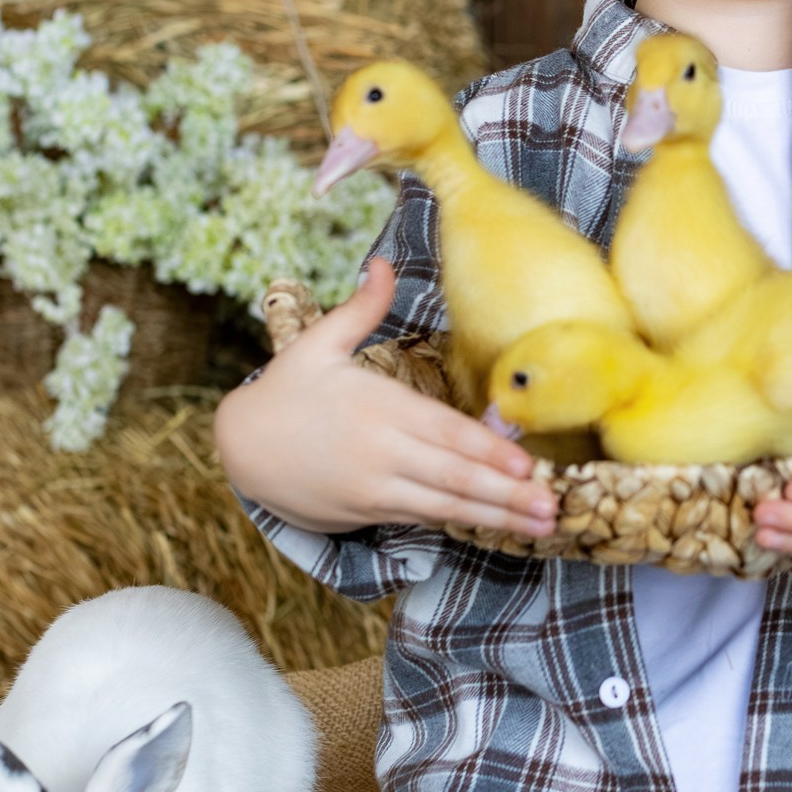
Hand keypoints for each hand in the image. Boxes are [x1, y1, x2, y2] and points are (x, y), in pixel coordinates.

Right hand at [214, 259, 557, 540]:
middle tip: (552, 506)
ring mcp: (374, 487)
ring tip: (540, 526)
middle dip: (506, 492)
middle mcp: (380, 450)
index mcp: (376, 405)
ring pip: (444, 505)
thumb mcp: (318, 343)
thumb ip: (361, 309)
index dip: (488, 450)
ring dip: (496, 516)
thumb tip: (382, 263)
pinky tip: (498, 528)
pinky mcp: (366, 510)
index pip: (444, 431)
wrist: (239, 447)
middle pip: (453, 475)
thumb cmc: (286, 391)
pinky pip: (423, 518)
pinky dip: (461, 523)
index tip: (528, 461)